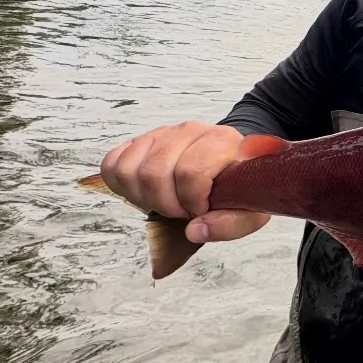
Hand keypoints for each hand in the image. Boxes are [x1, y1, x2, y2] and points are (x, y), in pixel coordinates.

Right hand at [100, 122, 269, 244]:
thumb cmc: (237, 184)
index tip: (200, 209)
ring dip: (143, 196)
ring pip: (129, 169)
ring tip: (165, 200)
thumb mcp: (249, 209)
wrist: (230, 160)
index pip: (190, 171)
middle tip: (181, 209)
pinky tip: (146, 191)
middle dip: (165, 204)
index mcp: (221, 142)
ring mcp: (163, 134)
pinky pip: (113, 163)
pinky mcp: (142, 141)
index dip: (191, 201)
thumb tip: (194, 231)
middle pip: (154, 173)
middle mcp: (190, 131)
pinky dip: (122, 185)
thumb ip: (229, 224)